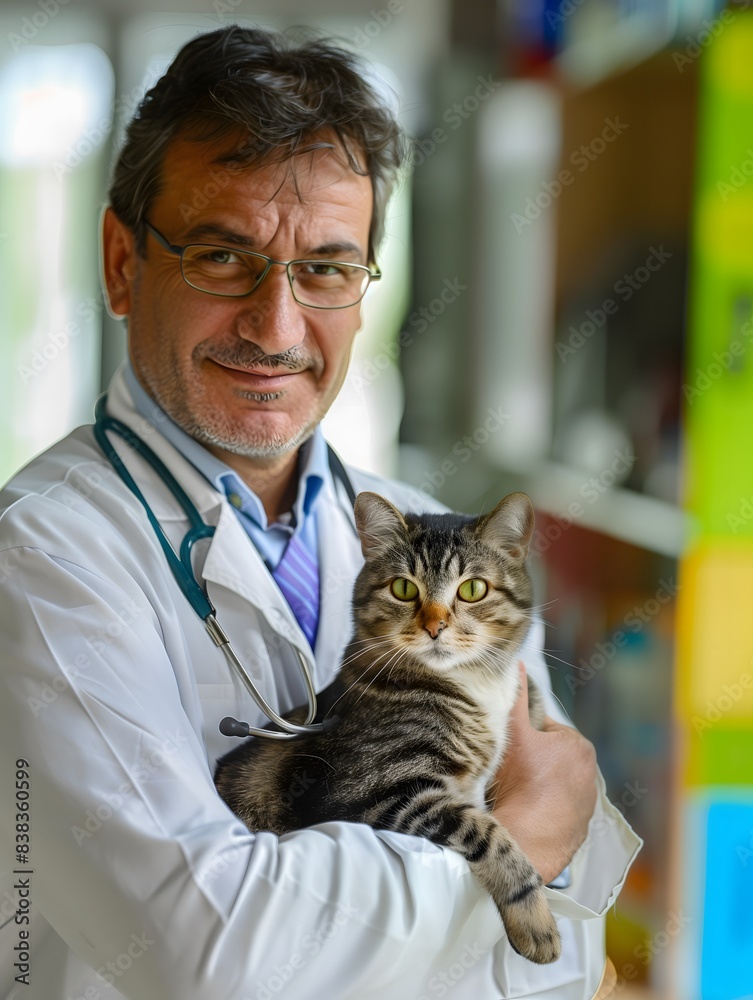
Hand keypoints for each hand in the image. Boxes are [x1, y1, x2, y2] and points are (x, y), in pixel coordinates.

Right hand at [490, 663, 597, 884]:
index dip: (519, 737)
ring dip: (533, 787)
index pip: (542, 729)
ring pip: (550, 785)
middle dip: (528, 762)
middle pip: (547, 758)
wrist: (523, 847)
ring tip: (511, 796)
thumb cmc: (519, 785)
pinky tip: (522, 815)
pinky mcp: (578, 834)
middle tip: (504, 773)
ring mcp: (586, 808)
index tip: (502, 749)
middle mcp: (590, 775)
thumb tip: (515, 661)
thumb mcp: (513, 733)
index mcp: (578, 746)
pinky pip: (554, 813)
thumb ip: (515, 694)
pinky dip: (540, 812)